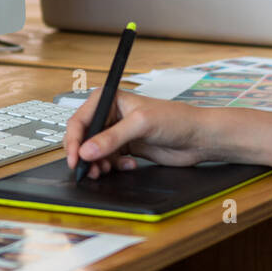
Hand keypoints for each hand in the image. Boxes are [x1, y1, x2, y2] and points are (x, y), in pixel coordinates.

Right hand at [64, 88, 212, 178]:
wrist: (197, 137)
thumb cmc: (176, 119)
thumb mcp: (141, 124)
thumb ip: (112, 138)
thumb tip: (87, 150)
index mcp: (110, 99)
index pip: (80, 120)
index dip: (74, 141)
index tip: (75, 159)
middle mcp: (111, 115)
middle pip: (85, 139)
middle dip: (86, 156)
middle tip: (91, 171)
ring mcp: (118, 132)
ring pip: (95, 152)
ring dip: (99, 164)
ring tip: (108, 170)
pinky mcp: (126, 148)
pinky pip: (108, 160)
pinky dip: (114, 166)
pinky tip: (129, 165)